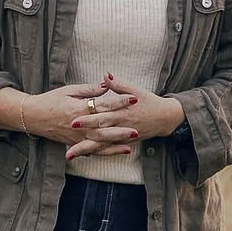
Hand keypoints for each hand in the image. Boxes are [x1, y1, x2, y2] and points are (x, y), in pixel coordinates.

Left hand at [67, 74, 185, 160]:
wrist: (164, 118)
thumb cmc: (149, 102)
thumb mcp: (135, 90)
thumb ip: (119, 84)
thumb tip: (105, 74)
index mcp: (121, 111)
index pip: (102, 114)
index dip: (87, 116)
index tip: (73, 118)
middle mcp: (121, 125)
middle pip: (99, 131)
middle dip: (82, 134)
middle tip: (67, 136)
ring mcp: (122, 135)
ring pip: (101, 144)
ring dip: (85, 149)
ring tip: (70, 154)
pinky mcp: (124, 141)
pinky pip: (108, 149)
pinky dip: (96, 152)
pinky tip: (84, 155)